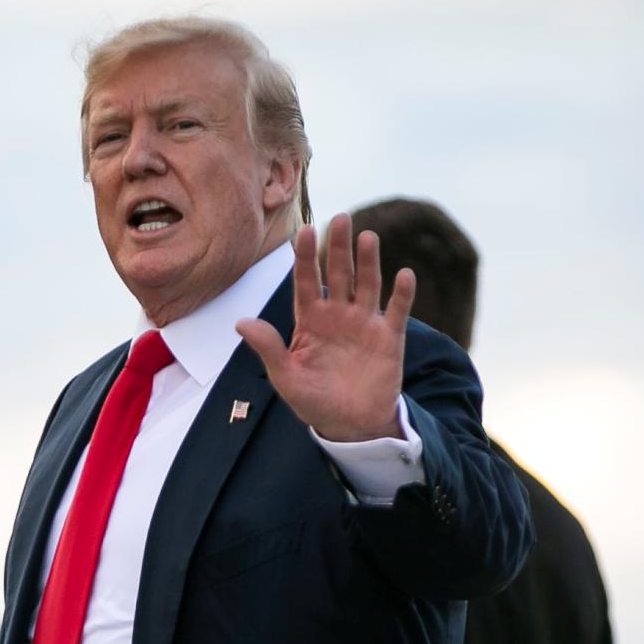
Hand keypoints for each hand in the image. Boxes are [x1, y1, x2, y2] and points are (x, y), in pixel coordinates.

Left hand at [235, 214, 413, 441]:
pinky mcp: (390, 338)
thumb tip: (240, 322)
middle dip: (338, 247)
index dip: (306, 257)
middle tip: (340, 218)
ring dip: (368, 262)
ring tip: (367, 237)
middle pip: (338, 275)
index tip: (304, 230)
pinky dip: (401, 294)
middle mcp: (338, 315)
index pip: (306, 282)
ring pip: (367, 285)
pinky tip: (404, 274)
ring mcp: (365, 323)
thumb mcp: (285, 377)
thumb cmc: (313, 400)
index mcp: (310, 321)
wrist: (349, 425)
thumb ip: (268, 348)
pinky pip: (397, 311)